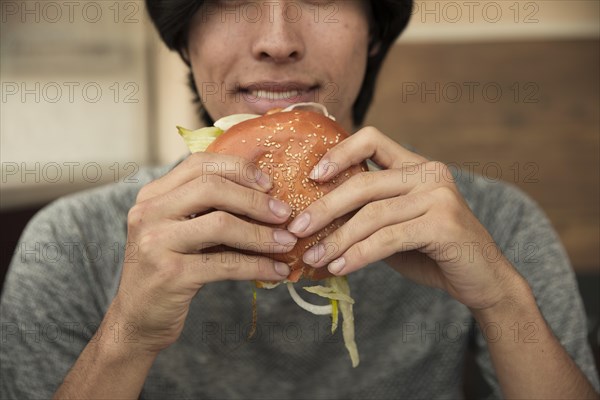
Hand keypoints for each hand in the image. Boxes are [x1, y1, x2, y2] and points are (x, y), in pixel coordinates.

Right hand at [111, 152, 296, 353]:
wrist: (138, 318)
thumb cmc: (169, 269)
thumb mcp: (180, 231)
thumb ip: (208, 209)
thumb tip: (266, 195)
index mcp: (152, 194)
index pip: (200, 163)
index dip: (239, 169)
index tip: (269, 183)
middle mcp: (149, 212)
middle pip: (212, 187)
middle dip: (255, 199)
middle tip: (284, 213)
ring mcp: (157, 242)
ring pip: (221, 224)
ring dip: (261, 234)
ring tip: (286, 242)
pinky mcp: (171, 274)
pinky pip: (225, 264)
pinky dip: (257, 266)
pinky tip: (277, 271)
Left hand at [287, 127, 518, 310]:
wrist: (483, 280)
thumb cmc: (433, 252)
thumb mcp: (396, 225)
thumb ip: (367, 213)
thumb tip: (314, 217)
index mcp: (417, 165)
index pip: (373, 138)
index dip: (339, 152)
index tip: (311, 177)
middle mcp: (430, 173)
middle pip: (364, 182)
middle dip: (324, 207)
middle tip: (296, 229)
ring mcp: (439, 196)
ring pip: (372, 214)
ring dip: (337, 239)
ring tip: (312, 257)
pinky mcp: (444, 224)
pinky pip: (388, 238)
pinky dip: (359, 254)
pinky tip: (340, 267)